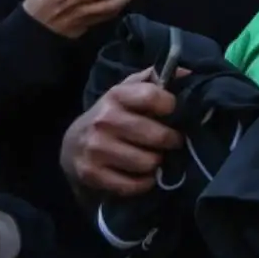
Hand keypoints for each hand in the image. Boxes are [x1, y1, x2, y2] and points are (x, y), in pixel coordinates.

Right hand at [62, 68, 182, 199]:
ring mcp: (96, 148)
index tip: (172, 112)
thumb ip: (154, 79)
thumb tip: (187, 72)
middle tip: (169, 142)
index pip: (153, 96)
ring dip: (156, 163)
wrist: (72, 146)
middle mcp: (103, 120)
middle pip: (157, 136)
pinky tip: (141, 174)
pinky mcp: (91, 174)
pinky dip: (143, 182)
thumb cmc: (111, 116)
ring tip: (153, 157)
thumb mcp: (127, 92)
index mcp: (115, 96)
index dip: (170, 106)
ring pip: (148, 162)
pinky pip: (133, 185)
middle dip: (170, 141)